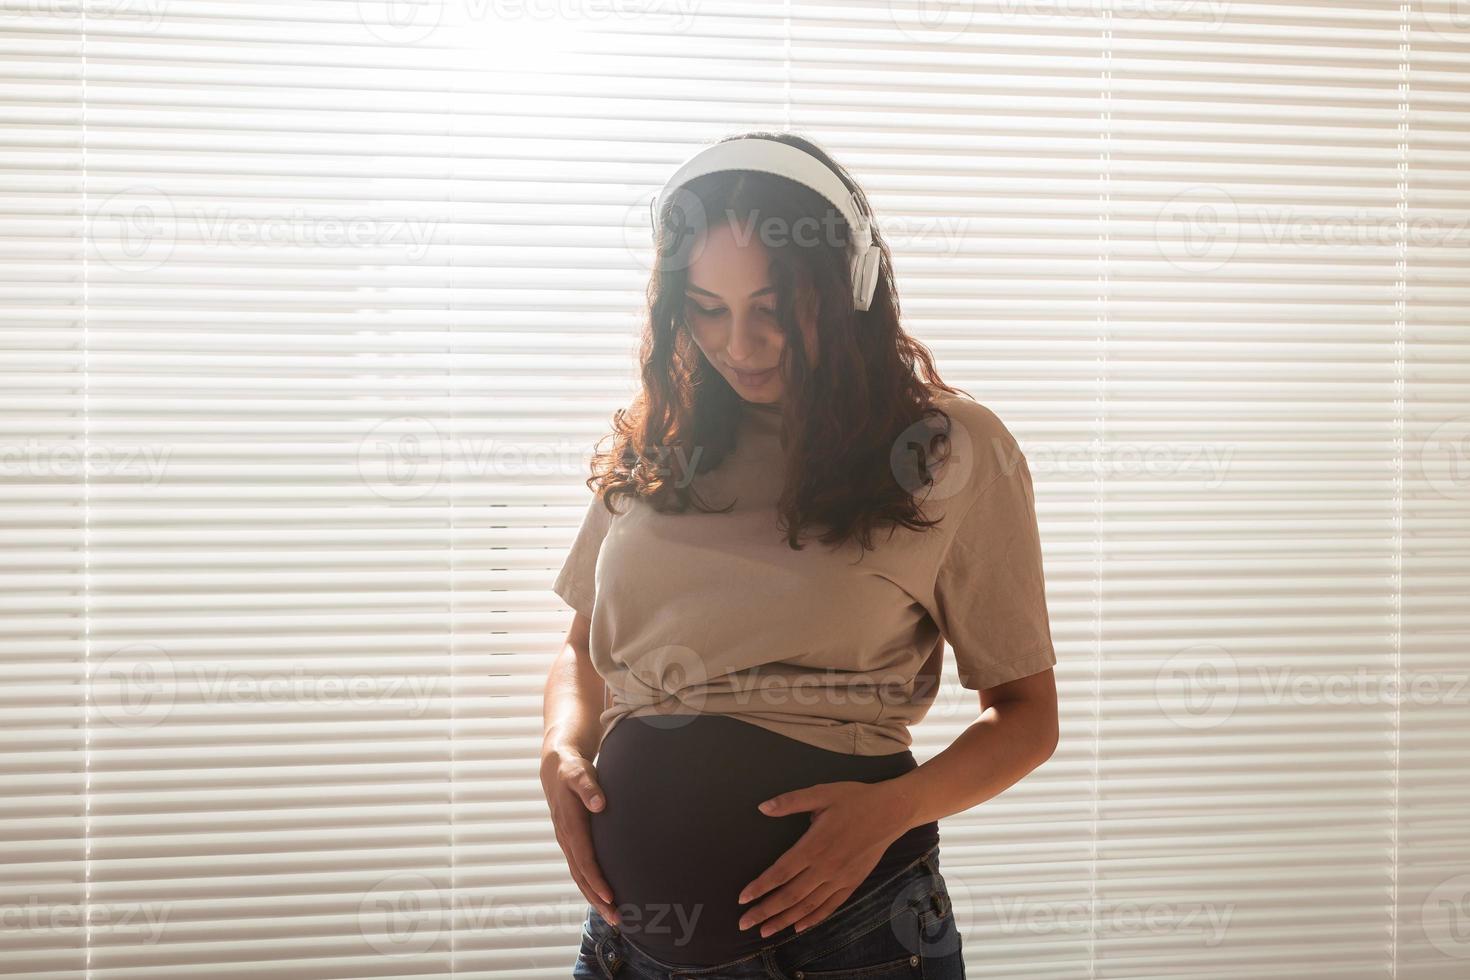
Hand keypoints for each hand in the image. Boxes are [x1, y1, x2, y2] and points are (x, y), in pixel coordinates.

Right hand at [539, 746, 620, 925]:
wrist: (556, 767)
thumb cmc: (571, 770)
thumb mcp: (579, 772)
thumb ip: (589, 787)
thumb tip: (599, 804)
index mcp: (570, 826)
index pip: (584, 859)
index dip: (596, 879)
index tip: (610, 897)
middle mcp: (566, 838)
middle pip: (582, 876)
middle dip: (598, 899)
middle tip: (618, 919)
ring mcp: (567, 842)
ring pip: (580, 877)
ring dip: (595, 898)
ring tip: (614, 916)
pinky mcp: (572, 842)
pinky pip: (580, 869)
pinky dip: (591, 887)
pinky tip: (604, 897)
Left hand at [736, 778, 913, 937]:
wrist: (892, 811)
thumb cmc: (855, 799)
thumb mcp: (822, 793)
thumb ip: (791, 802)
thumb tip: (762, 807)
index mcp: (814, 845)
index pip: (780, 873)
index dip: (760, 887)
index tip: (742, 898)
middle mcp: (825, 867)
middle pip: (790, 895)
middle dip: (765, 911)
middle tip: (744, 924)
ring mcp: (840, 878)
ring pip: (808, 905)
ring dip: (784, 920)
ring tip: (765, 932)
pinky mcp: (852, 883)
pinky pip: (830, 906)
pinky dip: (813, 918)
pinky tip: (798, 926)